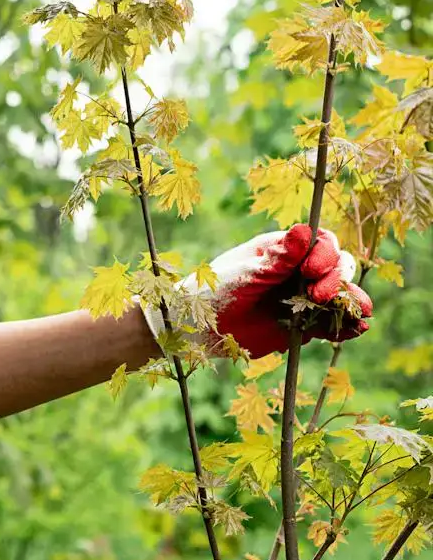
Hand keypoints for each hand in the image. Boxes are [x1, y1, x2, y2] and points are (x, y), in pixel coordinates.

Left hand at [142, 224, 372, 359]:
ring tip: (360, 314)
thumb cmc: (215, 290)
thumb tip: (304, 230)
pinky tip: (357, 329)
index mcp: (283, 250)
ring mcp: (302, 297)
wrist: (199, 327)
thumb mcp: (246, 272)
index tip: (311, 271)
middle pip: (336, 267)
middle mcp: (297, 271)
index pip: (321, 243)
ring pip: (339, 295)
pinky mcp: (304, 324)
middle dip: (337, 279)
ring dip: (351, 301)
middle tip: (319, 296)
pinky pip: (331, 323)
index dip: (325, 254)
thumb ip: (278, 258)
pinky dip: (346, 325)